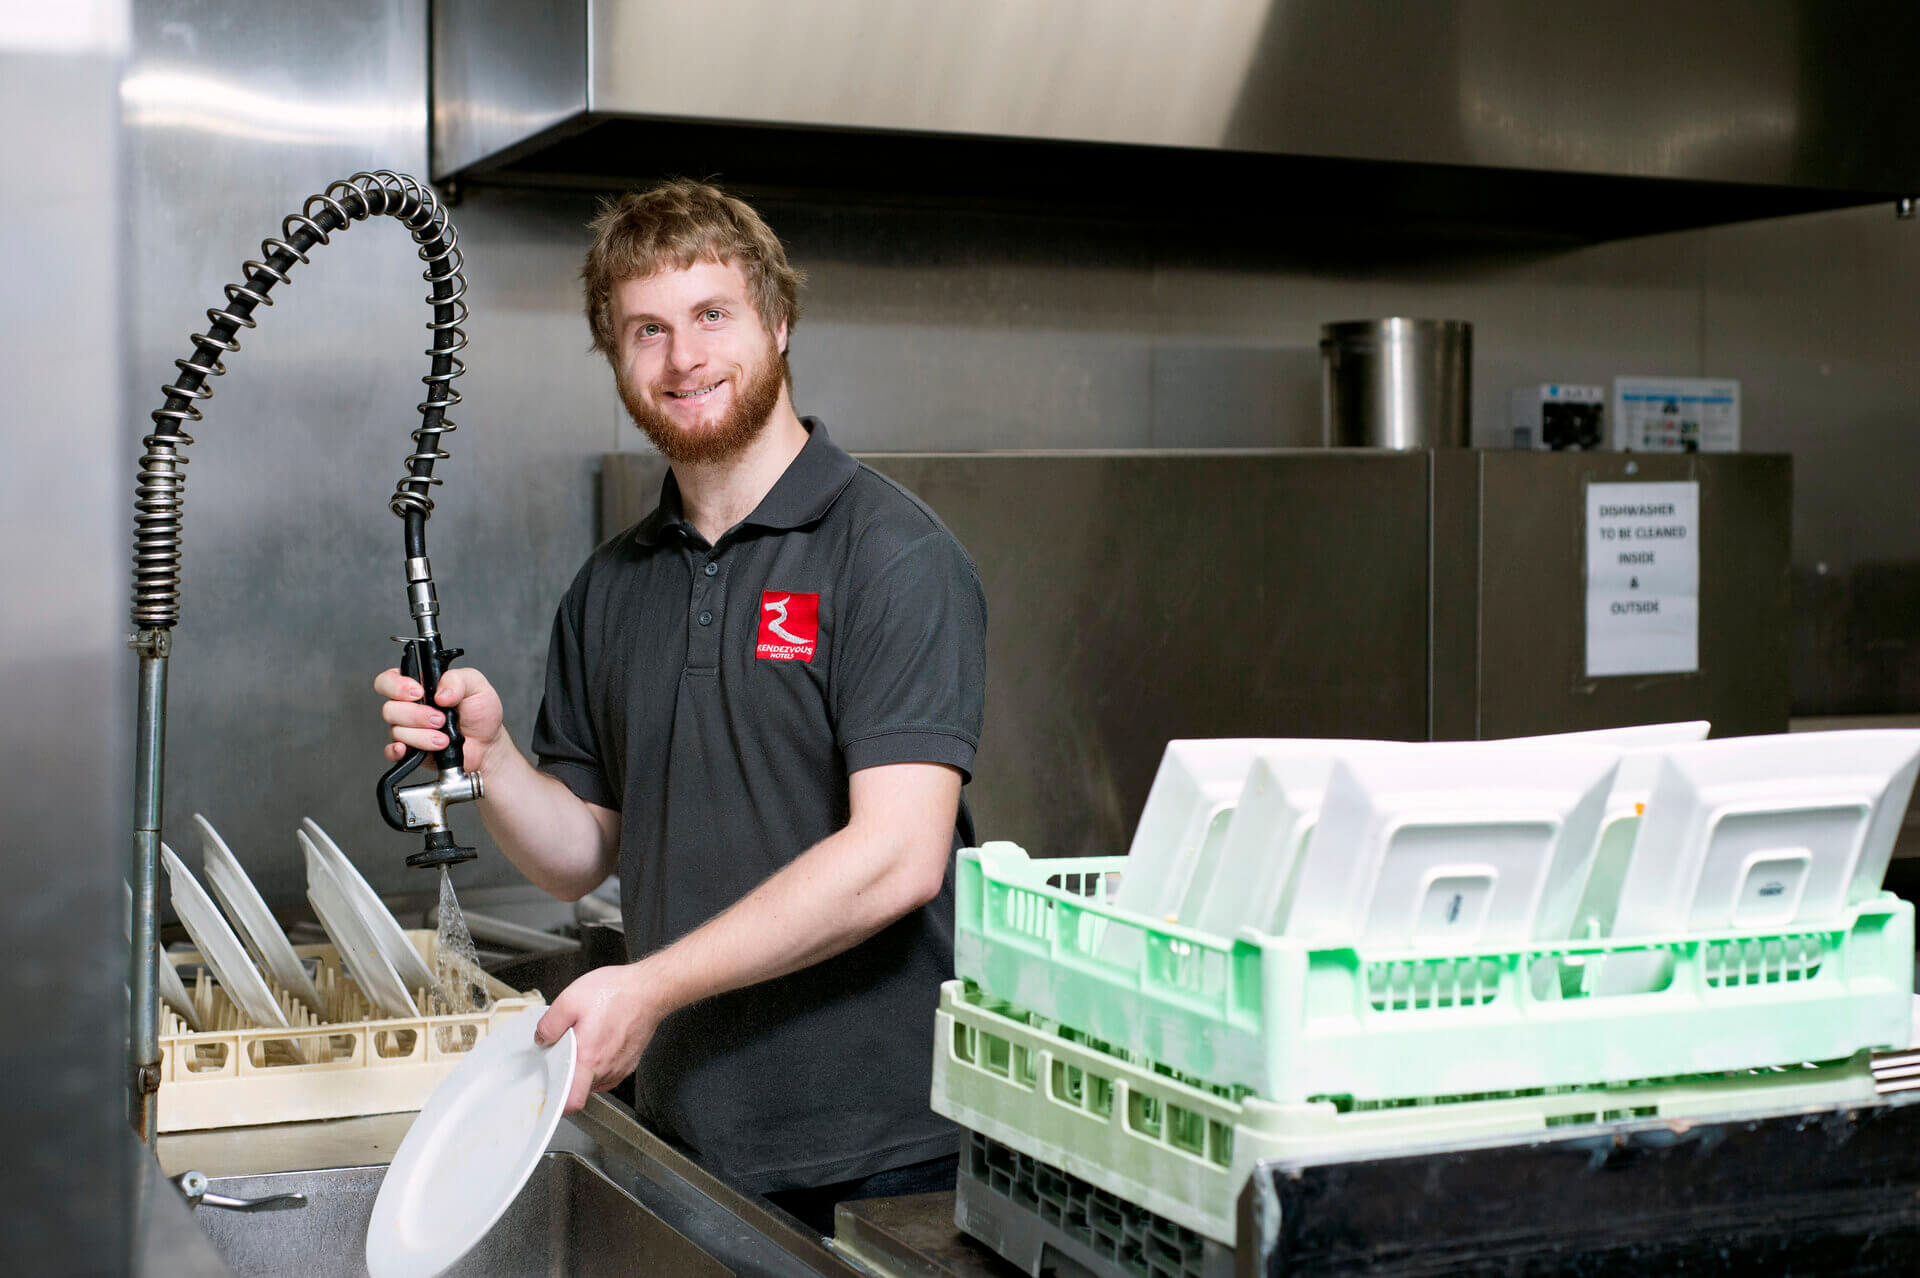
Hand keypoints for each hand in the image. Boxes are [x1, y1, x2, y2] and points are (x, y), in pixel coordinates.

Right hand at [373, 664, 503, 772]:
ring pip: (396, 731)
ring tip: (444, 738)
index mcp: (419, 685)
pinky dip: (399, 751)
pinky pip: (391, 752)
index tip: (419, 692)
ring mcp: (407, 729)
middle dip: (417, 715)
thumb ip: (457, 680)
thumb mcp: (476, 686)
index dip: (397, 686)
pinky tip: (414, 750)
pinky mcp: (410, 750)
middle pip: (390, 708)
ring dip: (422, 736)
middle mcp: (408, 706)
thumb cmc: (480, 713)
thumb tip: (439, 694)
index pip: (389, 680)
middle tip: (440, 719)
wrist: (487, 744)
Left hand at [534, 963, 658, 1113]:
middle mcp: (606, 1068)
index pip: (572, 1101)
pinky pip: (609, 1072)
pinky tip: (601, 1041)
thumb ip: (550, 1023)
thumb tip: (542, 1038)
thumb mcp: (571, 999)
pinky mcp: (630, 1062)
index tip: (551, 1094)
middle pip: (581, 1088)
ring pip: (595, 1080)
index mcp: (588, 1058)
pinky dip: (601, 1062)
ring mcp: (620, 1067)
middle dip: (570, 1073)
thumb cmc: (617, 993)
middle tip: (566, 1051)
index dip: (558, 1104)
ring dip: (586, 1067)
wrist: (650, 989)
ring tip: (587, 1041)